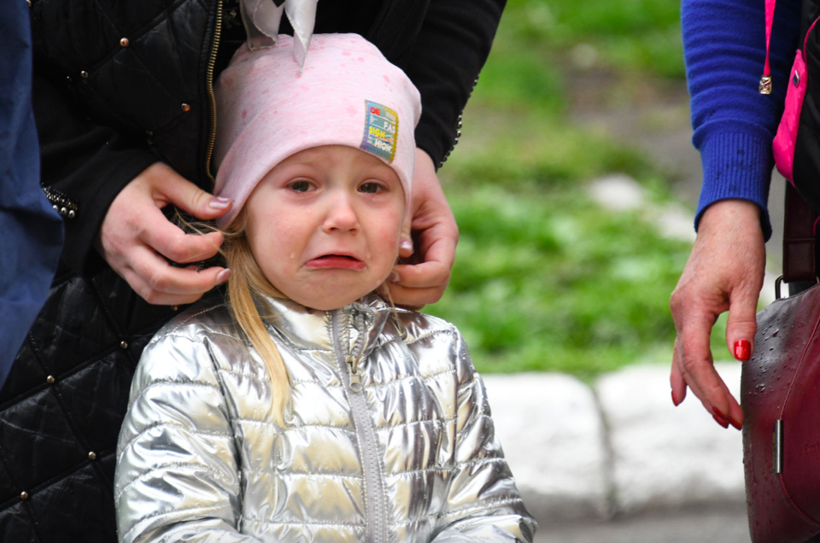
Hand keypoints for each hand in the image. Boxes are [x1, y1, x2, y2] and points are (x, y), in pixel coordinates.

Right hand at [96, 162, 232, 305]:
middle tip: (223, 272)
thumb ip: (194, 196)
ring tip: (210, 280)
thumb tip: (226, 208)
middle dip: (200, 282)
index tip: (219, 238)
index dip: (204, 248)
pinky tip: (190, 284)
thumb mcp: (161, 177)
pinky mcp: (121, 270)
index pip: (176, 247)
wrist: (88, 189)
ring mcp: (121, 262)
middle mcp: (127, 248)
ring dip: (187, 294)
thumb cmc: (126, 180)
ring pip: (154, 293)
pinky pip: (146, 292)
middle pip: (164, 280)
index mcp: (138, 221)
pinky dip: (172, 295)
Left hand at [387, 148, 457, 308]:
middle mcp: (439, 252)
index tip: (392, 272)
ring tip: (376, 281)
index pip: (439, 270)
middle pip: (434, 290)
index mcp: (444, 234)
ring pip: (422, 295)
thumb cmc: (409, 177)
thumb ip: (401, 226)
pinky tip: (375, 278)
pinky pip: (409, 288)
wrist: (408, 168)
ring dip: (400, 294)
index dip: (416, 278)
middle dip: (407, 291)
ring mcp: (426, 260)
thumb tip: (400, 256)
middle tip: (380, 281)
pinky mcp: (413, 264)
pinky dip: (394, 290)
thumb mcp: (405, 195)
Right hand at [669, 199, 764, 428]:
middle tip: (731, 422)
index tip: (731, 412)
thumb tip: (738, 358)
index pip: (697, 360)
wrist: (724, 221)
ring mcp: (680, 312)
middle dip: (709, 396)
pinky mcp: (686, 310)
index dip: (713, 390)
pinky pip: (681, 348)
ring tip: (717, 414)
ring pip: (684, 359)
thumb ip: (741, 323)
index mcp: (691, 307)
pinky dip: (682, 373)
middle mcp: (679, 312)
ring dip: (699, 389)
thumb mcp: (746, 285)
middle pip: (688, 365)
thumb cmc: (737, 248)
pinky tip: (680, 393)